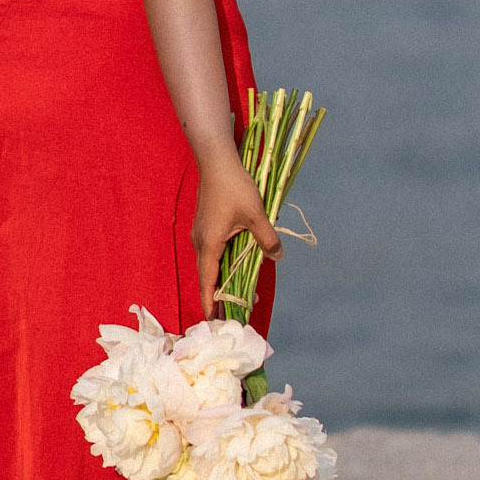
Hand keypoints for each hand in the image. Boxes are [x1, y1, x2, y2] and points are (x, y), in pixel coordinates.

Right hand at [192, 157, 280, 317]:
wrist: (217, 160)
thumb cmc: (234, 187)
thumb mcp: (256, 214)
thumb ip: (267, 238)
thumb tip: (278, 257)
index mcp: (209, 244)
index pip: (207, 281)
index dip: (211, 301)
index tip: (213, 319)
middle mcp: (201, 242)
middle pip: (209, 275)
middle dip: (221, 293)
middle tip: (236, 309)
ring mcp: (201, 233)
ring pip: (211, 262)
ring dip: (223, 276)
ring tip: (239, 290)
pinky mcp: (205, 225)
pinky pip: (213, 250)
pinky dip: (223, 262)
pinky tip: (237, 262)